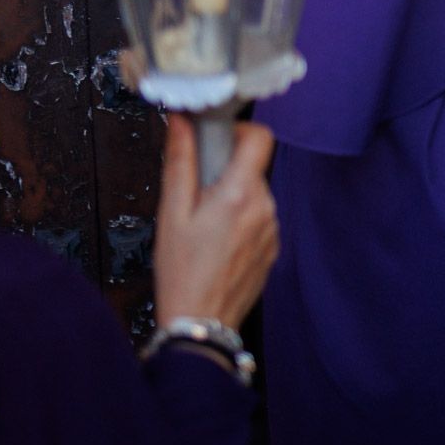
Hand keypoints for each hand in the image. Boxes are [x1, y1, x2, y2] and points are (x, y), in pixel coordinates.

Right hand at [152, 115, 278, 331]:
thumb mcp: (172, 213)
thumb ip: (180, 162)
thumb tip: (181, 121)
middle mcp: (265, 208)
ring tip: (203, 224)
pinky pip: (259, 218)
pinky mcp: (273, 247)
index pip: (261, 137)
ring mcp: (273, 229)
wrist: (200, 323)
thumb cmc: (181, 271)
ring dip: (233, 197)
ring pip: (255, 194)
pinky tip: (216, 243)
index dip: (239, 130)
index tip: (216, 139)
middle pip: (253, 167)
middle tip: (196, 192)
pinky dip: (240, 220)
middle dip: (226, 169)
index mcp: (240, 194)